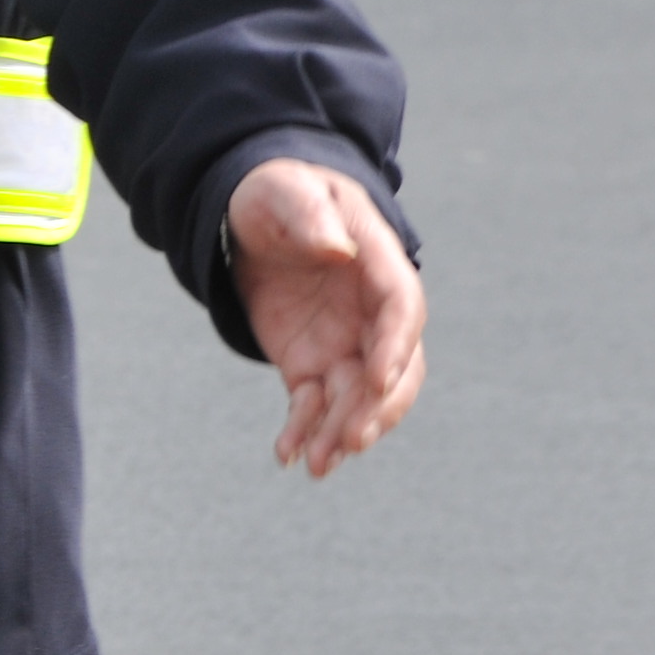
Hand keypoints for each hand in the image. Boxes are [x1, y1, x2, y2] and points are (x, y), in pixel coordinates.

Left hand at [229, 159, 425, 477]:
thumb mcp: (286, 191)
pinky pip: (315, 404)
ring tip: (317, 463)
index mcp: (378, 265)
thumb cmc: (278, 194)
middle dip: (376, 407)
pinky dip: (305, 430)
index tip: (378, 381)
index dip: (395, 347)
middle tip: (350, 440)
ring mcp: (345, 343)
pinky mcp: (312, 364)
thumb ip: (310, 216)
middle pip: (393, 368)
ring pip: (358, 397)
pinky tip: (287, 454)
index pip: (401, 311)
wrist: (254, 217)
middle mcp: (371, 313)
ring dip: (343, 431)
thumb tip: (337, 248)